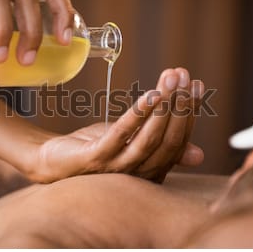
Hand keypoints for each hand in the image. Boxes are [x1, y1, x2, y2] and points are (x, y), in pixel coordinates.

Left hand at [27, 68, 203, 182]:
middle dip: (180, 105)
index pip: (179, 143)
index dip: (189, 113)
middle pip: (168, 141)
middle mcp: (138, 175)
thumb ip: (161, 147)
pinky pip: (121, 135)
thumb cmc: (96, 150)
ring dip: (164, 106)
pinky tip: (150, 94)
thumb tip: (199, 155)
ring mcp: (117, 169)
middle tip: (184, 75)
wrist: (53, 161)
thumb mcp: (133, 145)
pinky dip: (138, 114)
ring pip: (149, 138)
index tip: (196, 85)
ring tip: (171, 79)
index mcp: (151, 172)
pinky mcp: (96, 159)